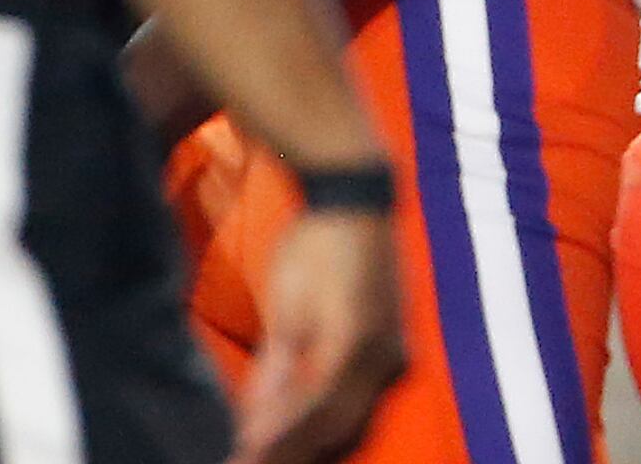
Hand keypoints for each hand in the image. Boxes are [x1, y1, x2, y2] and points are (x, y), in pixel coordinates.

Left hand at [227, 207, 404, 463]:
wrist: (358, 201)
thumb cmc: (316, 245)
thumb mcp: (287, 304)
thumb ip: (276, 369)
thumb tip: (256, 426)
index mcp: (355, 340)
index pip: (317, 411)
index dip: (282, 444)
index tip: (245, 459)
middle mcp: (385, 356)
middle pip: (342, 428)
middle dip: (297, 454)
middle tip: (251, 463)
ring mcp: (395, 355)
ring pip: (356, 422)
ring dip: (315, 445)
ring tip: (269, 455)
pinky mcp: (394, 352)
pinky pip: (363, 401)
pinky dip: (330, 421)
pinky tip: (298, 430)